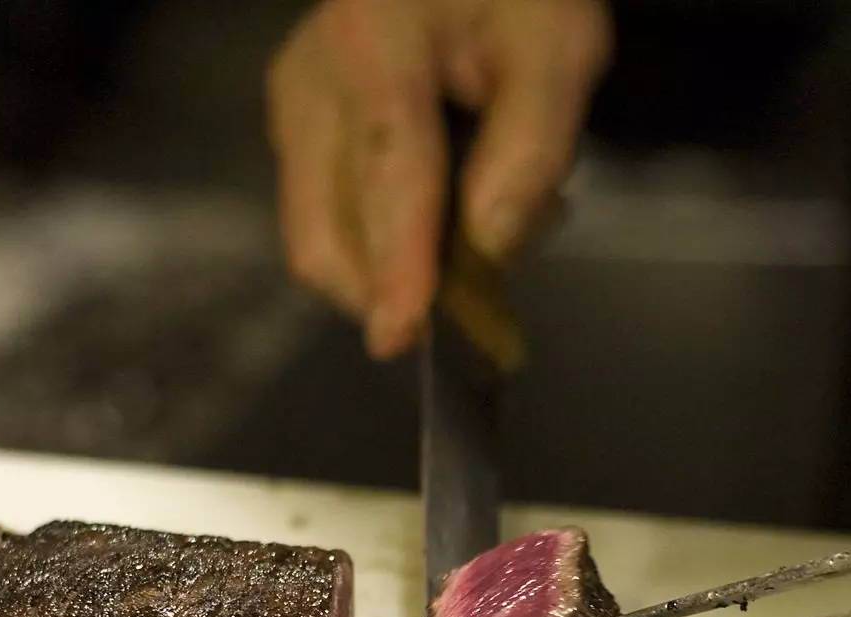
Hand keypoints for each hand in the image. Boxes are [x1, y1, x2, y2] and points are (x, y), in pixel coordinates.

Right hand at [267, 0, 611, 358]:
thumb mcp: (559, 53)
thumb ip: (531, 149)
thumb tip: (486, 250)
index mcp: (373, 47)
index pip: (387, 175)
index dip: (396, 263)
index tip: (402, 335)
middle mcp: (310, 81)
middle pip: (327, 231)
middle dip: (394, 287)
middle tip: (487, 284)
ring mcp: (291, 107)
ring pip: (318, 238)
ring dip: (392, 268)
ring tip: (475, 228)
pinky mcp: (291, 126)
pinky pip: (324, 219)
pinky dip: (379, 243)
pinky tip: (441, 208)